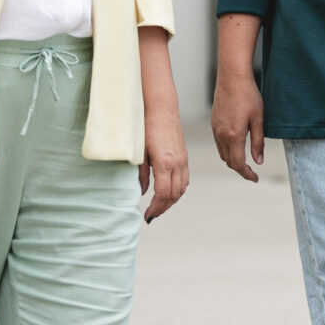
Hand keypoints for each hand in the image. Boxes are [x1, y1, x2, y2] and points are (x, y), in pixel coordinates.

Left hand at [139, 102, 189, 221]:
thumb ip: (142, 174)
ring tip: (160, 207)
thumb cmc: (147, 127)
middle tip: (152, 215)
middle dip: (163, 208)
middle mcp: (177, 164)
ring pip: (182, 189)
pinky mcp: (185, 156)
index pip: (162, 194)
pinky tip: (169, 192)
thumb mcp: (139, 152)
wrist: (162, 109)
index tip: (147, 215)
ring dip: (171, 201)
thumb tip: (143, 192)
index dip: (155, 208)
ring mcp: (183, 160)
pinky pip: (185, 179)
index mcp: (164, 163)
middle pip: (174, 195)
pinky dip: (178, 190)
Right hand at [211, 70, 264, 181]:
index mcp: (234, 135)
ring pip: (222, 153)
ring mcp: (215, 129)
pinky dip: (227, 151)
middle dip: (241, 169)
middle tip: (253, 173)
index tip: (256, 178)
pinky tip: (236, 147)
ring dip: (233, 161)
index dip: (247, 174)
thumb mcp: (258, 119)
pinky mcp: (213, 124)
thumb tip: (258, 161)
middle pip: (229, 161)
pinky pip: (218, 144)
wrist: (232, 78)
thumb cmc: (248, 96)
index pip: (238, 163)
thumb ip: (258, 142)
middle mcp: (221, 135)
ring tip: (245, 162)